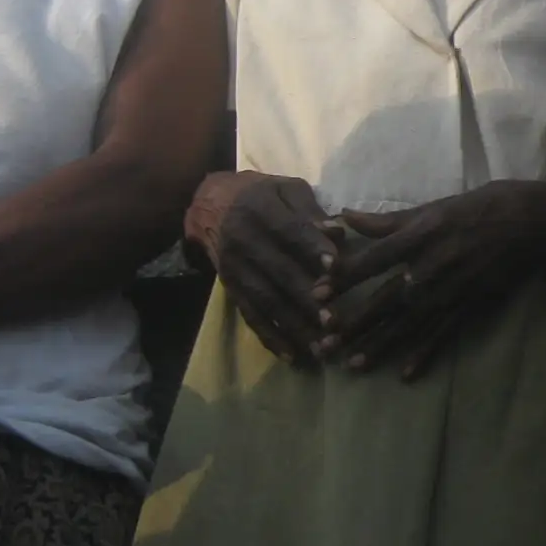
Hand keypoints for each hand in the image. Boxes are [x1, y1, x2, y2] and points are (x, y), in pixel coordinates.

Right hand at [190, 172, 336, 364]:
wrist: (208, 204)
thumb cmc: (260, 194)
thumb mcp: (285, 189)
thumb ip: (311, 210)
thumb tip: (336, 232)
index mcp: (259, 207)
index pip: (287, 230)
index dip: (311, 247)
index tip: (336, 267)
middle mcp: (242, 239)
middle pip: (276, 271)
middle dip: (305, 298)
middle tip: (335, 320)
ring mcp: (233, 267)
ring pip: (264, 300)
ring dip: (293, 325)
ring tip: (321, 347)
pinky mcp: (230, 287)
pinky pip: (249, 315)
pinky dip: (270, 337)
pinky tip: (292, 355)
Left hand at [317, 185, 545, 379]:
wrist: (530, 223)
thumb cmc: (477, 208)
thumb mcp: (431, 207)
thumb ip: (386, 219)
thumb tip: (342, 216)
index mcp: (419, 237)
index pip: (372, 261)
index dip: (343, 278)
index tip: (317, 295)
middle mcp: (431, 267)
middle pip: (384, 300)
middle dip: (353, 324)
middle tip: (324, 343)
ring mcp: (450, 291)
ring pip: (408, 324)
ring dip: (380, 345)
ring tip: (353, 365)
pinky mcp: (469, 306)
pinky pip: (442, 334)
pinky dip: (424, 354)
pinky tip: (405, 374)